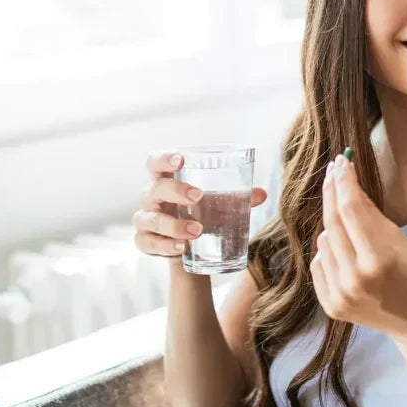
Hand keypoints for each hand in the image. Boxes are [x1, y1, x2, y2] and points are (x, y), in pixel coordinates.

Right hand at [133, 151, 268, 259]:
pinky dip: (165, 246)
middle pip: (155, 188)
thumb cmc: (202, 214)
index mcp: (166, 179)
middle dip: (175, 191)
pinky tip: (181, 248)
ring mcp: (145, 220)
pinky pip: (148, 243)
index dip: (164, 158)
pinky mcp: (144, 241)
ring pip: (151, 219)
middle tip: (198, 197)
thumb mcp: (219, 204)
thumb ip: (238, 198)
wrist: (190, 248)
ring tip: (197, 231)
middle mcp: (151, 197)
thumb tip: (262, 193)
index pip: (154, 162)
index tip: (182, 159)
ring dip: (174, 225)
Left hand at [311, 153, 406, 338]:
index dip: (344, 182)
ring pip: (323, 242)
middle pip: (331, 224)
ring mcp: (339, 295)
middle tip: (334, 171)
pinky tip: (343, 254)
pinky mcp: (330, 306)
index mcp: (377, 260)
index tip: (341, 161)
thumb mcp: (399, 240)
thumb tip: (348, 183)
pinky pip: (318, 264)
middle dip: (332, 193)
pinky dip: (328, 252)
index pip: (350, 210)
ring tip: (353, 231)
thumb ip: (369, 214)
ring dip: (333, 228)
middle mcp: (353, 279)